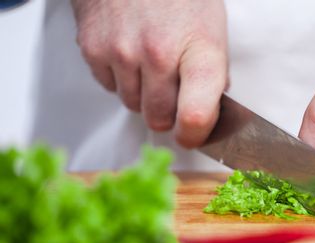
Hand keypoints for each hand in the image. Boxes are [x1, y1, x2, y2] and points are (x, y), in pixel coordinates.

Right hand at [71, 0, 227, 147]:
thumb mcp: (212, 28)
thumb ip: (213, 72)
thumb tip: (209, 110)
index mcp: (199, 50)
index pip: (196, 115)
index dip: (195, 135)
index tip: (193, 135)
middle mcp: (159, 53)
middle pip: (160, 119)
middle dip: (168, 114)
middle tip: (172, 94)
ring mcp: (123, 52)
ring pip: (133, 106)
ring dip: (143, 96)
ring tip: (151, 64)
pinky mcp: (94, 49)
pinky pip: (109, 87)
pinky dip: (121, 79)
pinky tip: (130, 53)